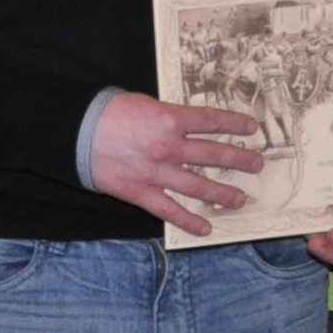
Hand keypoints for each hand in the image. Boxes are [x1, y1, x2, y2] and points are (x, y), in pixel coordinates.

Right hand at [86, 92, 269, 237]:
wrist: (76, 132)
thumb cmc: (109, 112)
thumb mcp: (145, 104)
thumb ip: (169, 117)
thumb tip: (189, 126)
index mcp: (169, 119)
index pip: (211, 121)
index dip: (234, 124)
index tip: (250, 128)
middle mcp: (168, 147)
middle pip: (213, 155)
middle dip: (238, 160)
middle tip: (256, 164)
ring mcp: (156, 172)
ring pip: (197, 186)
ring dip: (222, 194)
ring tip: (240, 199)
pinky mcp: (141, 192)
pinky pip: (169, 210)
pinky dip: (188, 221)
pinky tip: (205, 228)